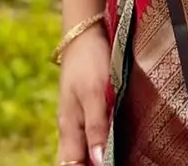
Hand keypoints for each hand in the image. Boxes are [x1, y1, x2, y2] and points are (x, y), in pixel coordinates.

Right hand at [57, 23, 110, 165]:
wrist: (84, 35)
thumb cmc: (89, 62)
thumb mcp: (94, 93)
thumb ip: (96, 127)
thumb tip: (98, 161)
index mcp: (69, 130)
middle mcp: (70, 130)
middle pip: (75, 161)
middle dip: (91, 164)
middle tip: (116, 161)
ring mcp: (77, 120)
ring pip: (81, 151)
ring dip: (96, 156)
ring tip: (118, 156)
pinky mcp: (87, 111)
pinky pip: (89, 137)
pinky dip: (99, 144)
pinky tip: (114, 144)